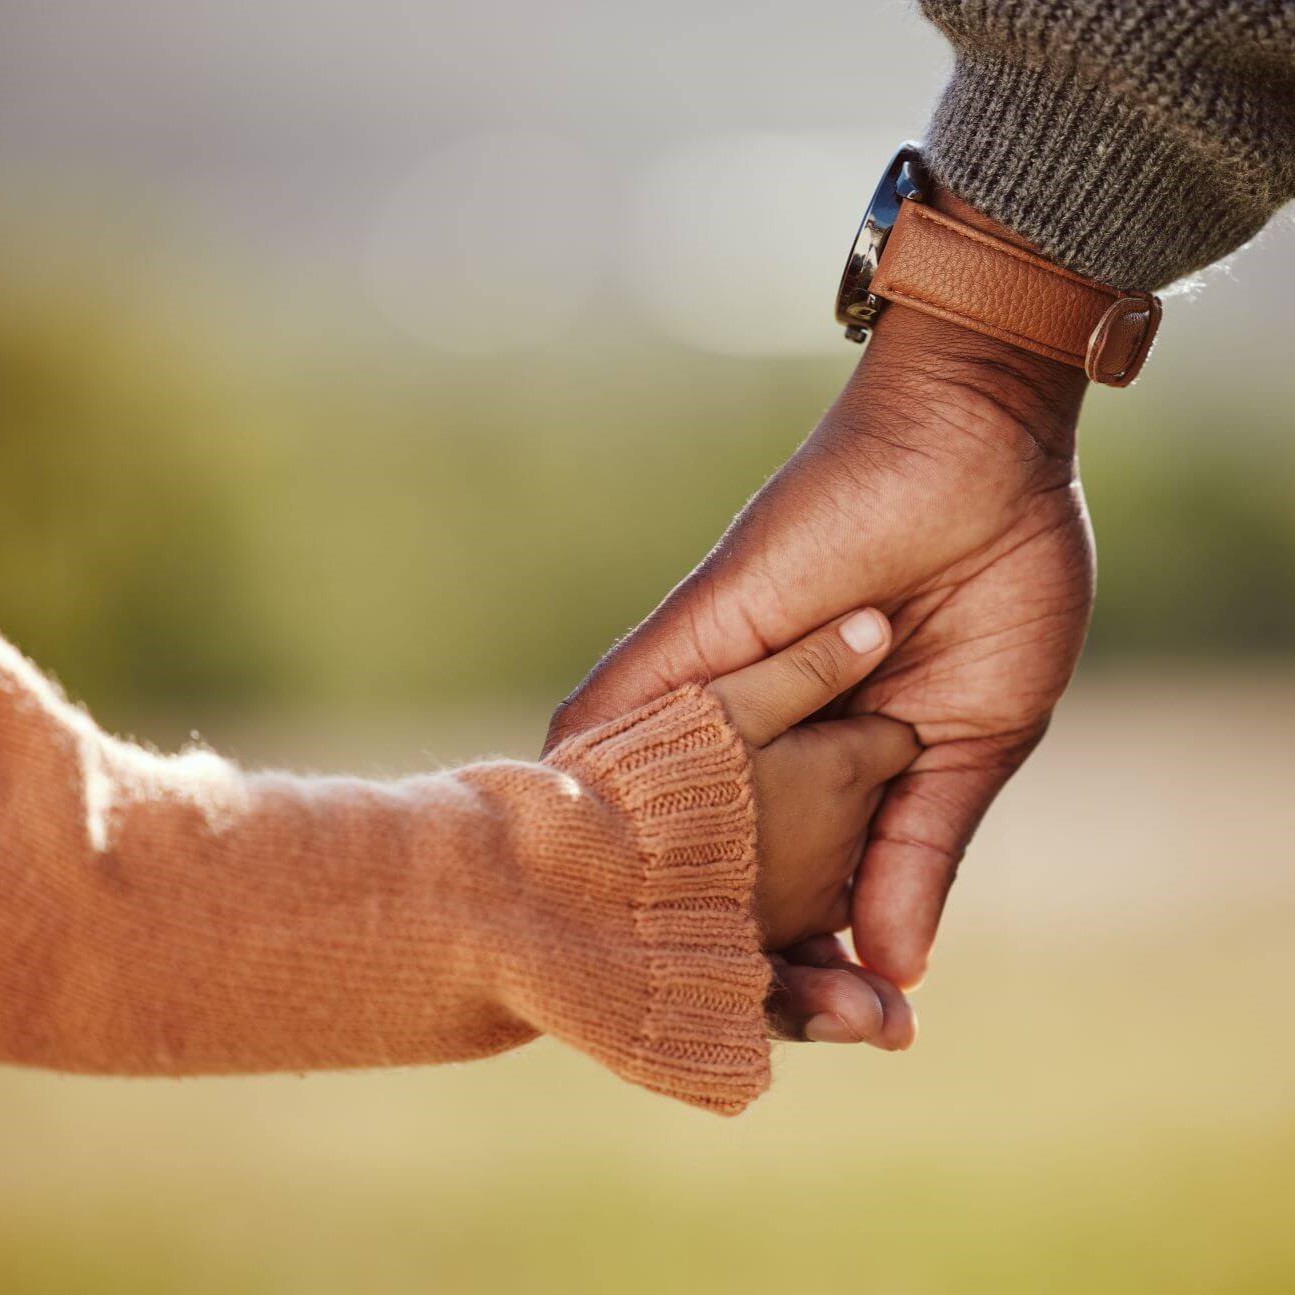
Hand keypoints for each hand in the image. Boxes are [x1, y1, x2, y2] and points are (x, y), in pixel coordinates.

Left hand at [547, 191, 1093, 994]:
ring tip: (626, 975)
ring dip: (645, 891)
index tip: (850, 1026)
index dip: (815, 961)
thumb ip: (923, 845)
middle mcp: (765, 744)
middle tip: (759, 1023)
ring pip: (650, 812)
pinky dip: (593, 791)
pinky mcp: (695, 639)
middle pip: (716, 869)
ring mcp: (721, 693)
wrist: (982, 457)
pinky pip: (618, 721)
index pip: (803, 889)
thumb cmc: (1000, 587)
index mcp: (837, 774)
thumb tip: (899, 969)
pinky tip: (563, 866)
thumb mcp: (976, 739)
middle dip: (733, 953)